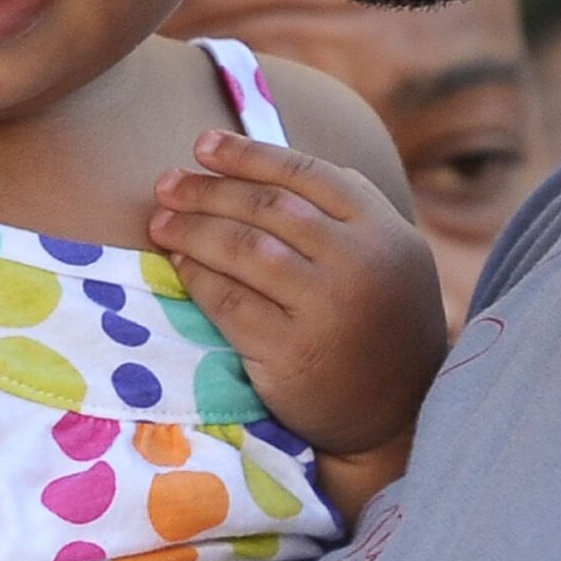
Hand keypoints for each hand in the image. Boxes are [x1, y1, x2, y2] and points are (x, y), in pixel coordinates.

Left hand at [149, 130, 445, 459]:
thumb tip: (269, 160)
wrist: (399, 415)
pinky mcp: (291, 354)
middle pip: (268, 206)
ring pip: (244, 249)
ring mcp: (326, 309)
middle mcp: (359, 263)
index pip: (306, 173)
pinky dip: (198, 278)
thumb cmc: (383, 324)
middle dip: (208, 189)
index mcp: (383, 229)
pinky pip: (229, 303)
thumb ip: (347, 209)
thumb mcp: (392, 257)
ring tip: (161, 221)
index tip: (203, 145)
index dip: (247, 154)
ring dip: (193, 229)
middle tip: (166, 185)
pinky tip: (180, 265)